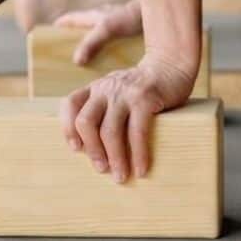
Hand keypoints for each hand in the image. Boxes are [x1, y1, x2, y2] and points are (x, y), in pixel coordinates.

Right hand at [54, 0, 143, 64]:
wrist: (158, 12)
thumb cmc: (131, 15)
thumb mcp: (107, 28)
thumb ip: (92, 42)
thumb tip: (76, 60)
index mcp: (93, 16)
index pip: (70, 19)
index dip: (59, 27)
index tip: (46, 39)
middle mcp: (102, 20)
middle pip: (83, 30)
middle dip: (75, 42)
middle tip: (67, 61)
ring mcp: (115, 27)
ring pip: (99, 37)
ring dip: (93, 50)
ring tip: (89, 70)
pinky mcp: (127, 35)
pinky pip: (113, 44)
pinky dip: (109, 53)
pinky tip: (112, 68)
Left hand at [60, 53, 196, 181]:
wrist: (172, 64)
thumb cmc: (144, 89)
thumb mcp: (118, 92)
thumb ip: (105, 110)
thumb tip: (99, 151)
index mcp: (96, 88)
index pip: (71, 104)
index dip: (68, 128)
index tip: (76, 149)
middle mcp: (106, 88)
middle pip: (86, 121)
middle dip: (93, 150)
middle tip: (102, 169)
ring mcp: (125, 93)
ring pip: (110, 131)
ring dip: (115, 158)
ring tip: (121, 176)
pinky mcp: (145, 99)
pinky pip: (137, 132)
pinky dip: (138, 155)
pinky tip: (141, 169)